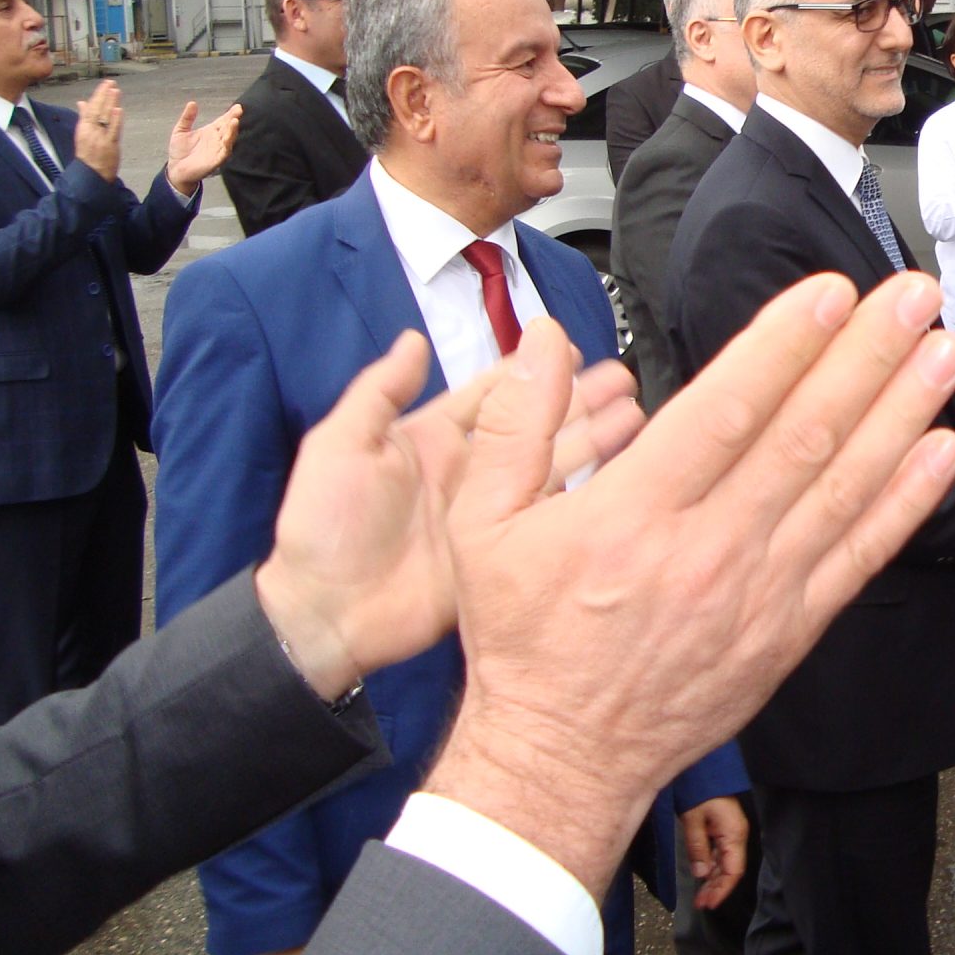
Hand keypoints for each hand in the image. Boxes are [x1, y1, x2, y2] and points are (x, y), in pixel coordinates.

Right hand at [72, 79, 122, 181]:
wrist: (91, 175)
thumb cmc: (88, 154)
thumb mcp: (83, 134)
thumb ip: (84, 117)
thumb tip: (82, 102)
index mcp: (83, 127)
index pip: (90, 107)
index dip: (98, 95)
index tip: (105, 84)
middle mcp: (90, 131)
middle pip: (97, 110)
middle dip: (104, 95)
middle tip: (110, 82)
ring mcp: (99, 138)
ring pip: (105, 117)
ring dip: (110, 103)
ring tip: (115, 90)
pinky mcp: (109, 146)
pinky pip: (112, 131)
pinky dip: (115, 120)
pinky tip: (118, 109)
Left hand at [165, 99, 243, 193]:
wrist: (175, 169)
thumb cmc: (179, 151)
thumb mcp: (180, 130)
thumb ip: (187, 117)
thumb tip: (192, 103)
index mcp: (211, 131)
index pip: (223, 121)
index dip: (230, 114)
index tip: (238, 106)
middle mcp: (217, 140)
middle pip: (228, 128)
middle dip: (234, 119)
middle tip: (239, 111)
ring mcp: (217, 150)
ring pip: (229, 139)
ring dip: (232, 131)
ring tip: (234, 121)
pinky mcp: (215, 161)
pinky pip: (224, 153)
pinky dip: (227, 145)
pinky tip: (227, 138)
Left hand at [254, 329, 641, 699]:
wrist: (326, 614)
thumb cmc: (321, 529)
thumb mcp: (339, 446)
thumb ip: (378, 392)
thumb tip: (412, 340)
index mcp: (431, 438)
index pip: (491, 394)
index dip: (529, 369)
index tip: (568, 346)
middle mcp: (469, 470)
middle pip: (533, 424)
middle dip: (577, 398)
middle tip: (621, 380)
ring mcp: (489, 512)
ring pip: (551, 465)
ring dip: (591, 440)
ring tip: (634, 417)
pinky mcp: (500, 550)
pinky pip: (549, 517)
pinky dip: (585, 496)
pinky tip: (619, 476)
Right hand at [422, 273, 954, 898]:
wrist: (562, 758)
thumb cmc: (527, 641)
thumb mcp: (482, 527)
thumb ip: (513, 426)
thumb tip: (544, 343)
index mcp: (635, 514)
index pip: (728, 409)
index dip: (787, 344)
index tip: (832, 292)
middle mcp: (709, 548)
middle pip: (805, 434)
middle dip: (867, 356)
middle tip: (916, 298)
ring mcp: (760, 592)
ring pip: (846, 486)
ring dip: (903, 412)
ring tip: (945, 352)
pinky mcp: (789, 630)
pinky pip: (860, 557)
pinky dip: (906, 503)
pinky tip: (942, 454)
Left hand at [679, 795, 749, 911]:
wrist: (704, 770)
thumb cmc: (701, 789)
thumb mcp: (693, 819)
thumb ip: (697, 848)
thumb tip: (700, 873)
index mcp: (734, 833)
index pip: (733, 870)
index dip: (722, 889)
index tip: (709, 903)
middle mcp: (736, 835)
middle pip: (730, 870)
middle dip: (717, 888)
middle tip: (701, 904)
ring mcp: (731, 832)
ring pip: (725, 864)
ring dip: (713, 880)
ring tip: (700, 896)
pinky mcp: (724, 829)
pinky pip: (720, 854)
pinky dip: (711, 867)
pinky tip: (702, 876)